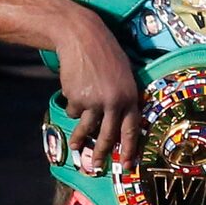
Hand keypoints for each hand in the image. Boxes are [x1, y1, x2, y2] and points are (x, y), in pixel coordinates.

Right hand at [52, 7, 142, 170]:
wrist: (82, 37)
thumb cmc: (105, 53)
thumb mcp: (123, 74)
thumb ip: (122, 96)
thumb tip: (118, 121)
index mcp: (130, 96)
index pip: (132, 129)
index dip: (129, 149)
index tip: (126, 165)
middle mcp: (114, 103)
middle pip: (108, 135)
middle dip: (100, 153)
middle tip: (96, 167)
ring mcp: (94, 102)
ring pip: (87, 128)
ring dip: (79, 139)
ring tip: (76, 147)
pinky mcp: (76, 98)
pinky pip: (74, 110)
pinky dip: (73, 105)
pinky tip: (74, 90)